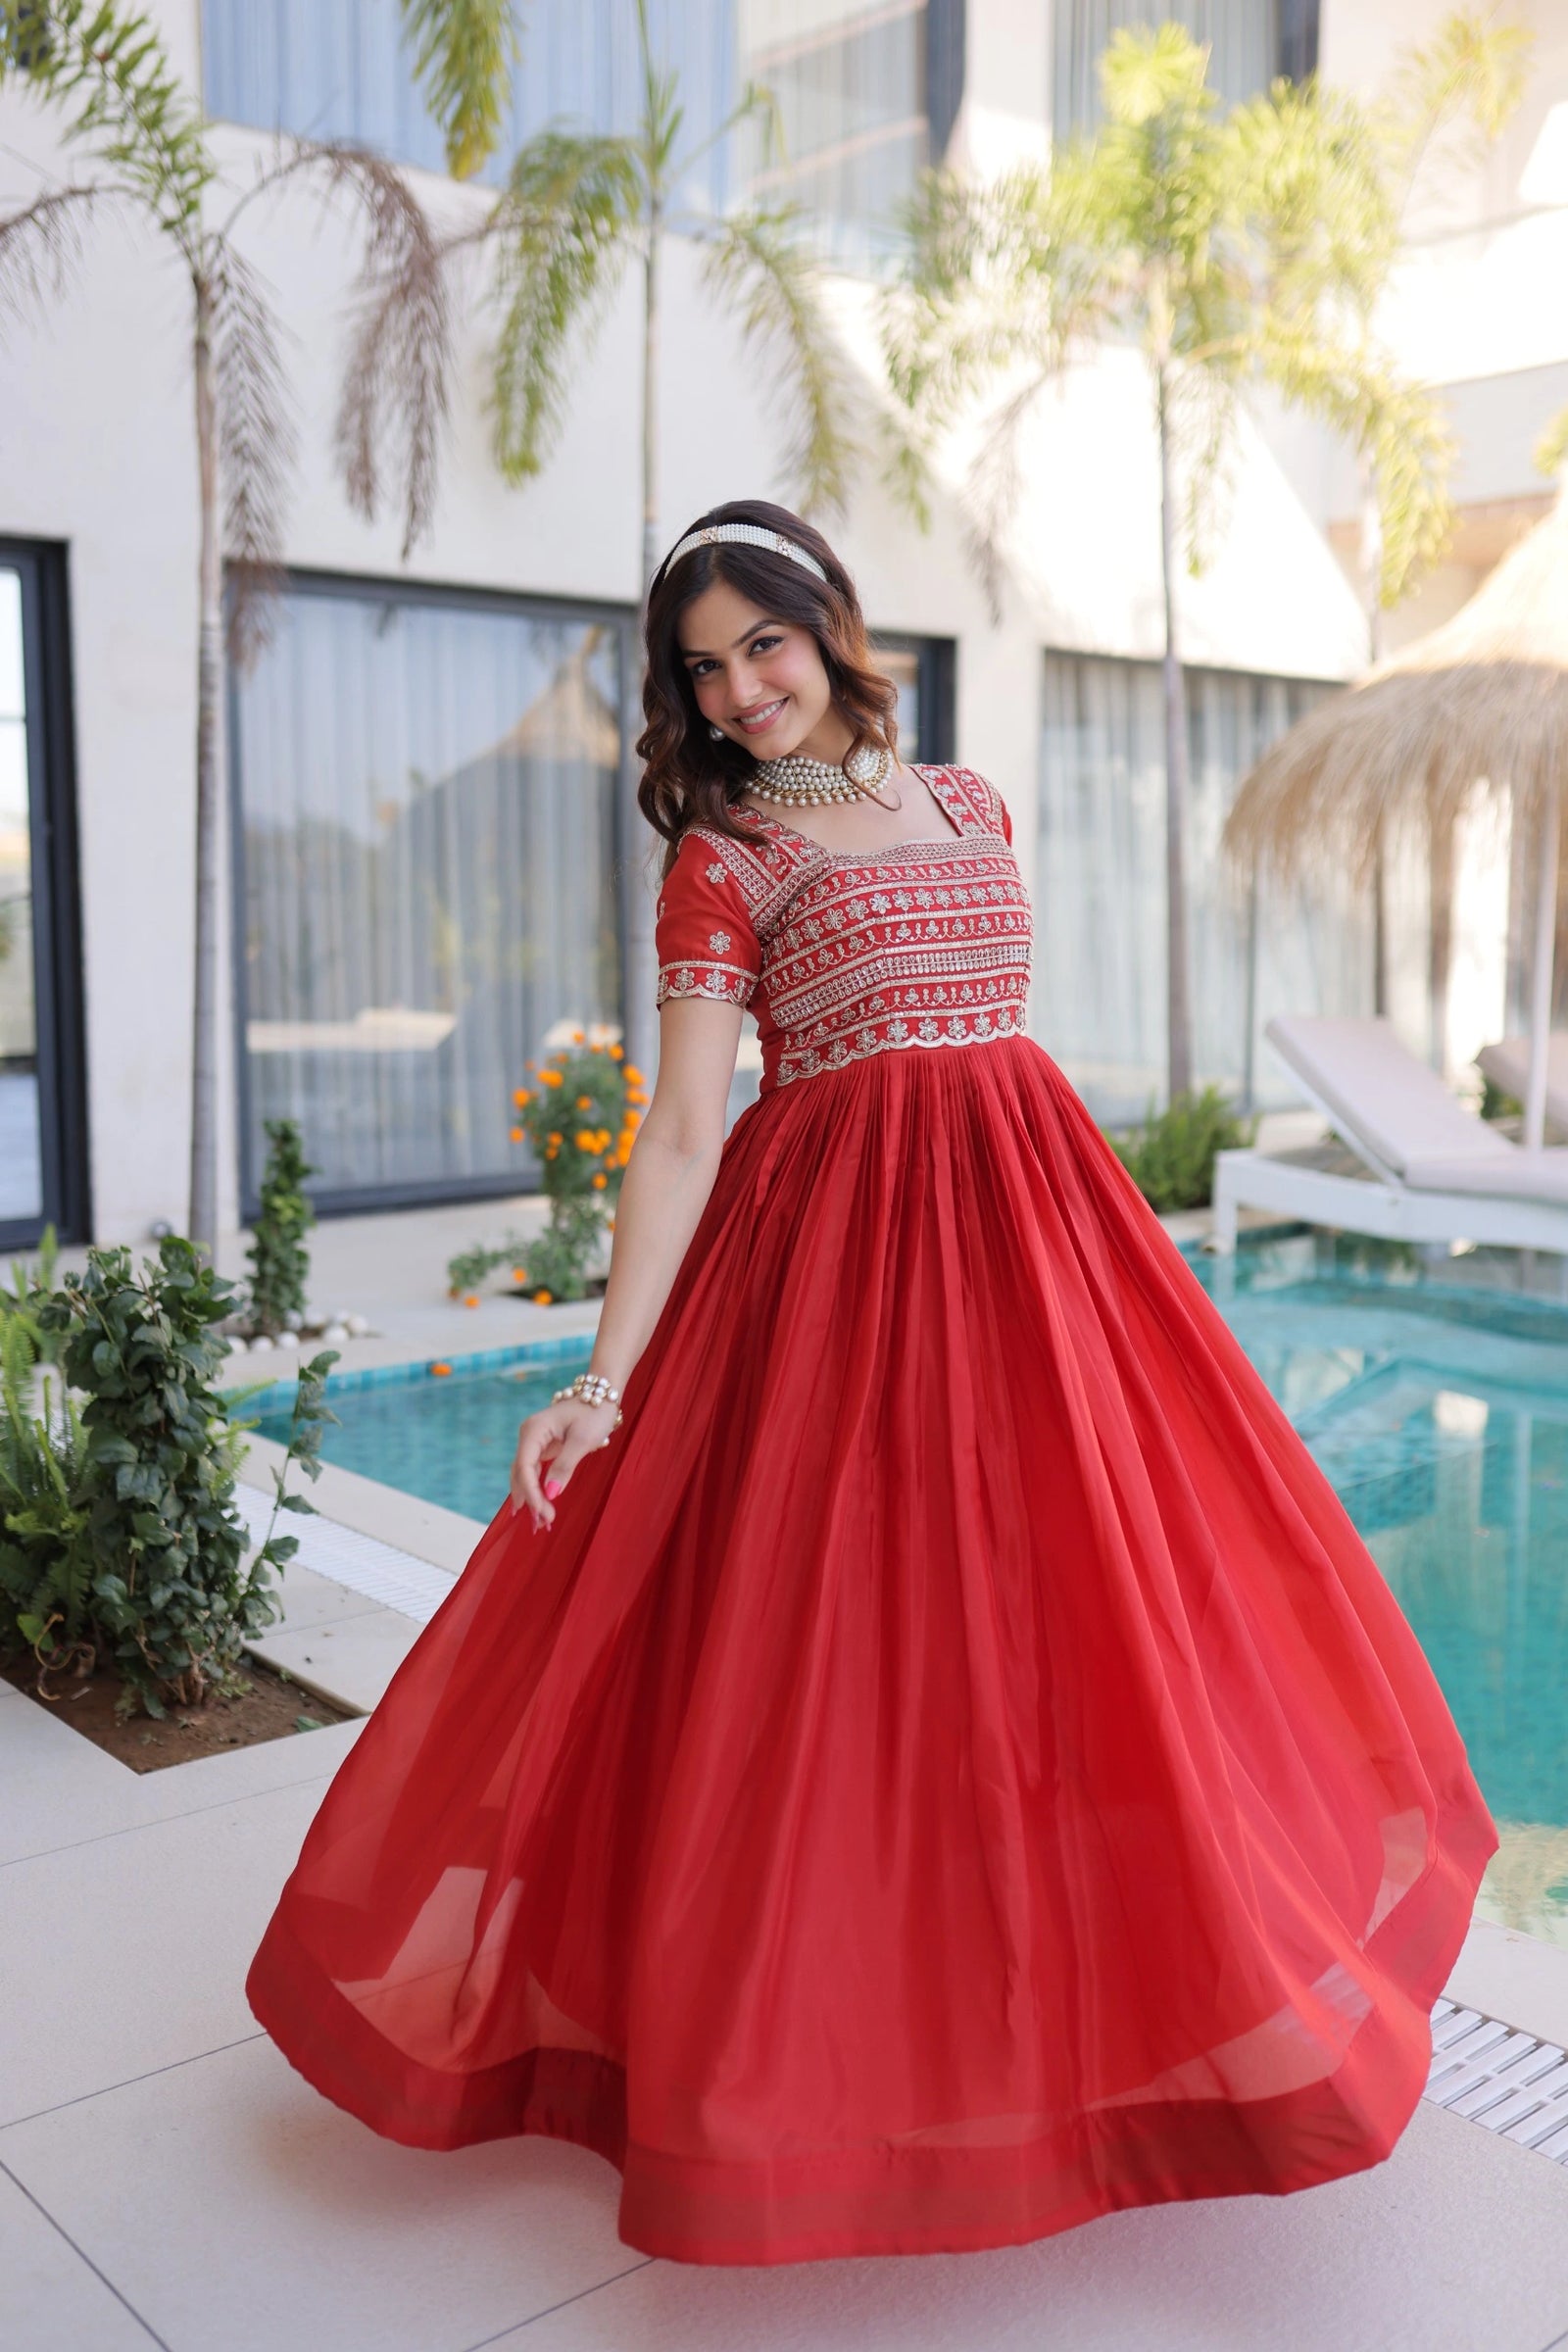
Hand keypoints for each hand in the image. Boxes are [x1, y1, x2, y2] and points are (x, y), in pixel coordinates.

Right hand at [510, 1396, 618, 1528]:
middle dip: (531, 1499)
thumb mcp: (582, 1441)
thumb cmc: (593, 1414)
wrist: (601, 1396)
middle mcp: (528, 1435)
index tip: (544, 1512)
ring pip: (525, 1475)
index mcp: (533, 1430)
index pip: (524, 1467)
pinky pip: (534, 1472)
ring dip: (532, 1498)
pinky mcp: (542, 1447)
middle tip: (542, 1525)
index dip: (532, 1492)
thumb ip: (564, 1467)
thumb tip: (551, 1493)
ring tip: (540, 1523)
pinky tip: (540, 1507)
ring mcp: (534, 1441)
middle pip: (521, 1473)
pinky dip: (537, 1489)